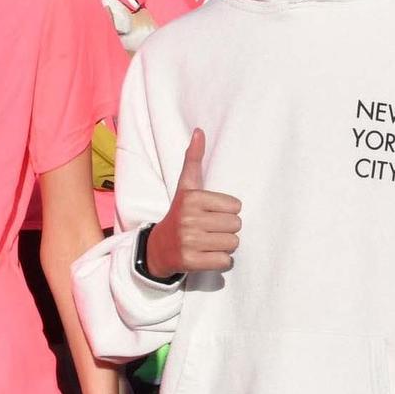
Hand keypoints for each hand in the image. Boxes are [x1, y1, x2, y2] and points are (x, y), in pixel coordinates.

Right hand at [144, 130, 241, 277]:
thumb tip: (199, 131)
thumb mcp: (185, 187)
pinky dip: (220, 261)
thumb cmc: (180, 214)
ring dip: (224, 245)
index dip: (226, 211)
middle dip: (226, 229)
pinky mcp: (191, 262)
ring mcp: (189, 241)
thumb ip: (194, 160)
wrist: (158, 248)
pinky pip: (225, 261)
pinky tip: (206, 255)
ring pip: (233, 244)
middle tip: (208, 229)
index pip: (236, 206)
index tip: (209, 213)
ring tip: (207, 242)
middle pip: (236, 225)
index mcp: (192, 198)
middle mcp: (189, 219)